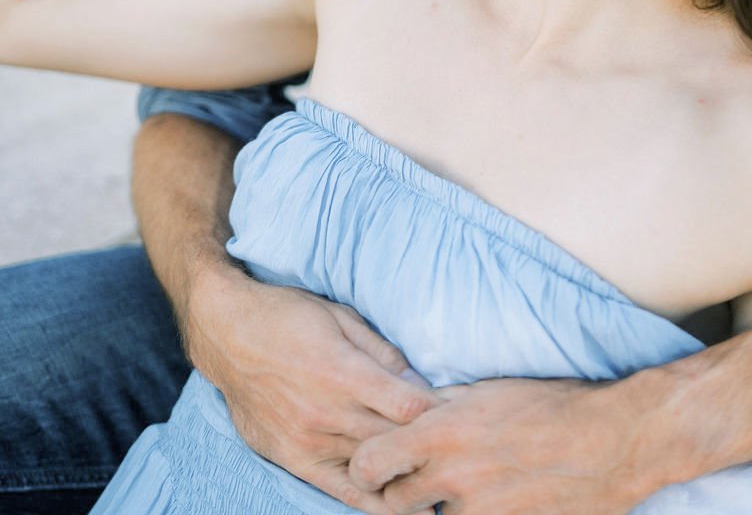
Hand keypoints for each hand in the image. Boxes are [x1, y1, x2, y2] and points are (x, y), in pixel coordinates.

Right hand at [186, 270, 439, 512]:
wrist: (227, 334)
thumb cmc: (287, 315)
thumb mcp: (340, 316)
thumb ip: (381, 352)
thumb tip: (417, 380)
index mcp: (343, 372)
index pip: (409, 407)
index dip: (441, 413)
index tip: (465, 414)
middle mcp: (327, 414)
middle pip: (395, 442)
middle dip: (431, 444)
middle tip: (463, 447)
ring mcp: (309, 442)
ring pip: (373, 468)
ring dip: (406, 469)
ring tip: (442, 474)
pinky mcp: (294, 460)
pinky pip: (341, 491)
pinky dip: (373, 500)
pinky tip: (401, 503)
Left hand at [347, 376, 654, 514]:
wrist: (612, 442)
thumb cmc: (552, 405)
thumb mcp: (488, 390)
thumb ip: (441, 405)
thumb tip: (408, 410)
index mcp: (442, 433)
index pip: (367, 465)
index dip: (368, 465)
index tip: (380, 463)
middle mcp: (451, 478)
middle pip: (392, 503)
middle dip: (402, 491)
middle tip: (424, 478)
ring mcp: (477, 514)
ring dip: (444, 508)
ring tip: (476, 484)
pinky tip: (501, 497)